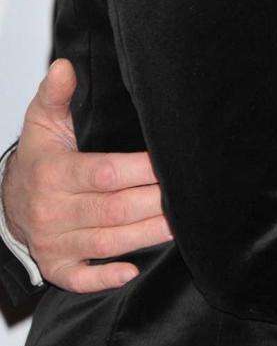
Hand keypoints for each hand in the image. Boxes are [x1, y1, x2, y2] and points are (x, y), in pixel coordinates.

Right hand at [2, 58, 170, 291]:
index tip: (169, 163)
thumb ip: (55, 94)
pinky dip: (104, 278)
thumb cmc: (37, 160)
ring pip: (106, 242)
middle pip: (112, 210)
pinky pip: (80, 278)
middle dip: (153, 203)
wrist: (6, 203)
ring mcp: (54, 241)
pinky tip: (131, 270)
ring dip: (145, 236)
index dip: (140, 170)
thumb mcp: (42, 123)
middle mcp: (53, 210)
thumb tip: (64, 66)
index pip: (105, 173)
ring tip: (180, 225)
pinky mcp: (56, 266)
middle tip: (189, 196)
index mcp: (54, 173)